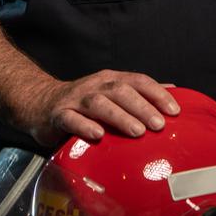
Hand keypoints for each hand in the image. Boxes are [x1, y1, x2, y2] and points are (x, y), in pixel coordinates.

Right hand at [26, 69, 179, 147]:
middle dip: (142, 107)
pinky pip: (71, 119)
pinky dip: (85, 126)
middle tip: (159, 125)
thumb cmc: (84, 102)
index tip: (174, 111)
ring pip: (99, 104)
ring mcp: (77, 99)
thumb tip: (173, 90)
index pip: (138, 81)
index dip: (156, 93)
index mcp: (111, 79)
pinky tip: (98, 135)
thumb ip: (140, 92)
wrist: (41, 103)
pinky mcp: (59, 114)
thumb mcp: (112, 93)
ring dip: (119, 116)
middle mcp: (96, 86)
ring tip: (137, 131)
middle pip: (121, 91)